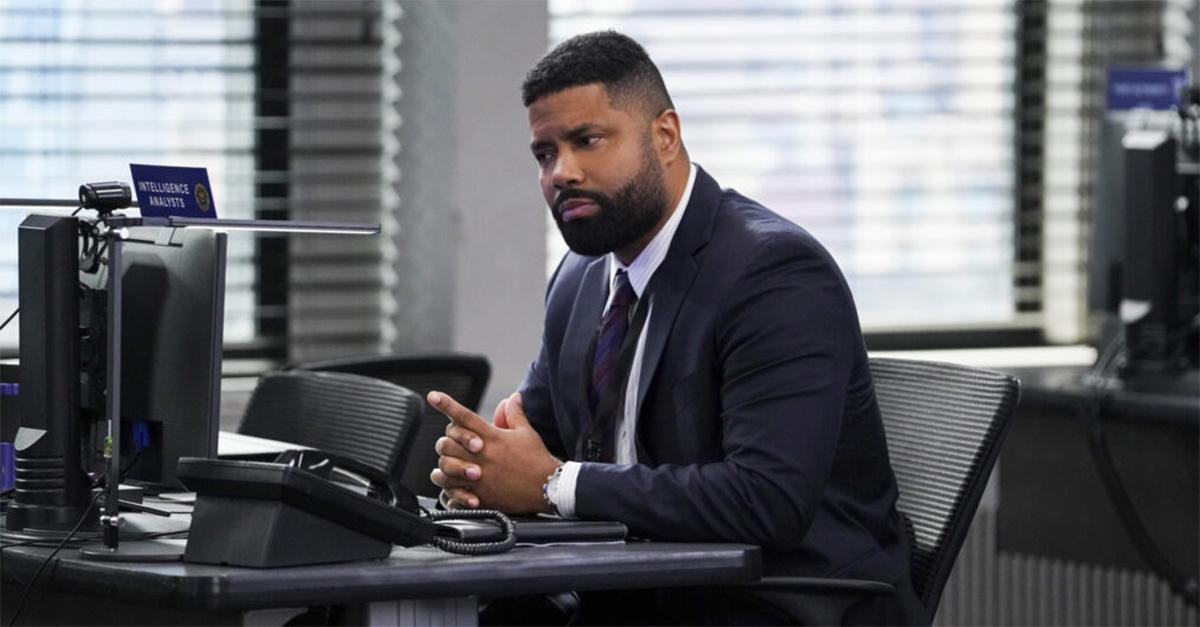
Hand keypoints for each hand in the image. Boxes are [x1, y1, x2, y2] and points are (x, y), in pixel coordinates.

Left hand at [428, 390, 560, 514]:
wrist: (547, 488)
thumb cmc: (537, 460)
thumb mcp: (526, 433)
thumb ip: (514, 414)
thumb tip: (512, 398)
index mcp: (492, 437)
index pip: (465, 416)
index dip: (447, 404)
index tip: (433, 395)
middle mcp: (482, 455)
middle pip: (447, 443)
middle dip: (445, 441)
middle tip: (450, 444)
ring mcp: (479, 477)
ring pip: (445, 468)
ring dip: (443, 467)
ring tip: (444, 469)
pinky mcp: (481, 495)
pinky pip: (454, 493)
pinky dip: (449, 491)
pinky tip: (452, 490)